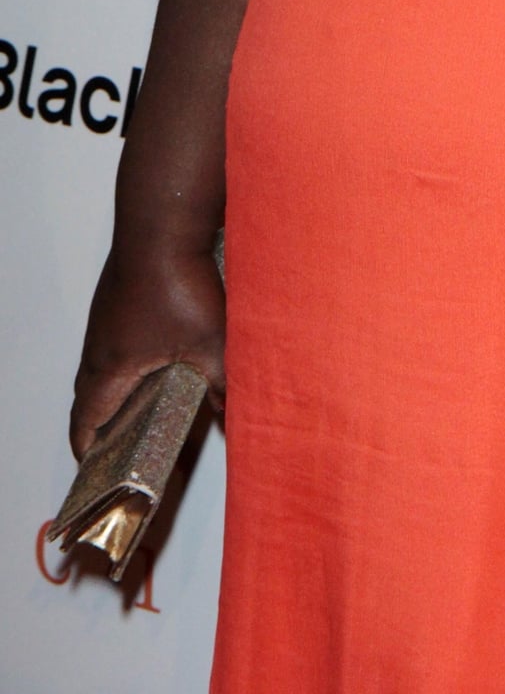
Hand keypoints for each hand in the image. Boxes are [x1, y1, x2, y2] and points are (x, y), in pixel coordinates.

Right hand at [70, 247, 225, 459]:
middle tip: (120, 444)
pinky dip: (127, 360)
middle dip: (102, 423)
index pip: (85, 422)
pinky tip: (159, 358)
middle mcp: (98, 345)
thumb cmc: (177, 282)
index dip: (87, 450)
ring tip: (143, 406)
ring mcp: (105, 320)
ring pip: (103, 366)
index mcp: (108, 368)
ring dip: (115, 388)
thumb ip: (221, 384)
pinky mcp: (118, 300)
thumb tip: (231, 412)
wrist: (163, 223)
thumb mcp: (211, 344)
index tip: (95, 470)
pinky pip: (115, 341)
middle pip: (89, 396)